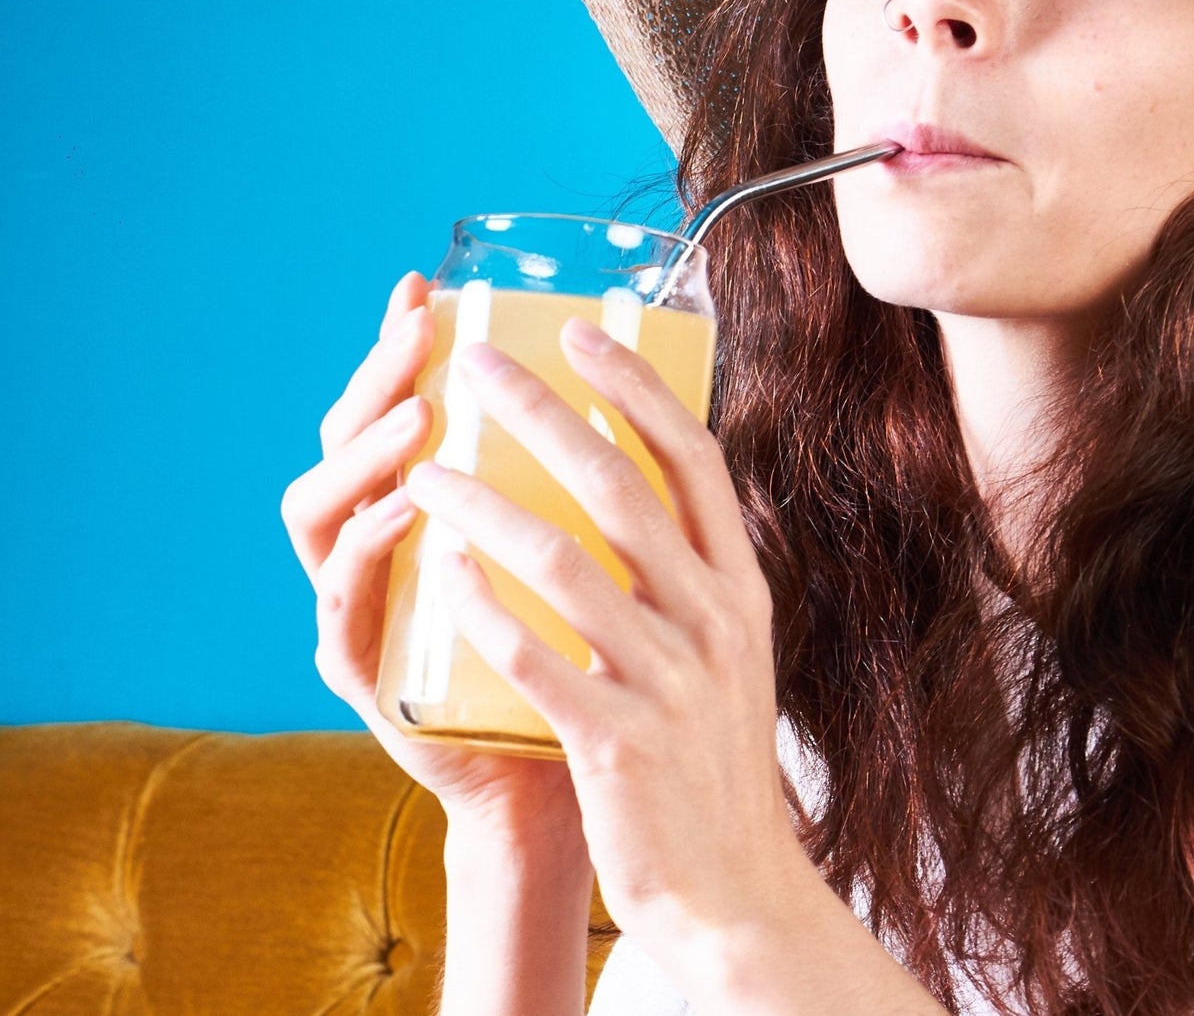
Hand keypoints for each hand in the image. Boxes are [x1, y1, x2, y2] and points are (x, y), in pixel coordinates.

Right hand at [280, 273, 585, 854]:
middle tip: (417, 333)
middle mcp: (381, 547)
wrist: (563, 781)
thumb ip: (590, 476)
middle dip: (375, 378)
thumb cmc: (583, 651)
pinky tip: (411, 518)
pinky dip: (370, 557)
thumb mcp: (589, 549)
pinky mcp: (365, 679)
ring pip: (320, 515)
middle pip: (345, 442)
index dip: (396, 347)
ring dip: (365, 456)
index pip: (393, 409)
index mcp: (426, 507)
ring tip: (420, 416)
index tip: (420, 287)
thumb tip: (650, 374)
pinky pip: (344, 608)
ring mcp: (363, 608)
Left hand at [404, 319, 814, 957]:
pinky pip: (534, 657)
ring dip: (485, 505)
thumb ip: (685, 570)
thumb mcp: (725, 648)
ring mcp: (668, 679)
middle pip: (619, 486)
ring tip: (426, 471)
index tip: (575, 332)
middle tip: (475, 366)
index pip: (692, 456)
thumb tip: (627, 481)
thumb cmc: (708, 753)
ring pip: (565, 561)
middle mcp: (712, 617)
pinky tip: (437, 569)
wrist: (732, 887)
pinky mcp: (616, 742)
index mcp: (739, 584)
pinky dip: (480, 606)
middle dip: (540, 414)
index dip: (634, 385)